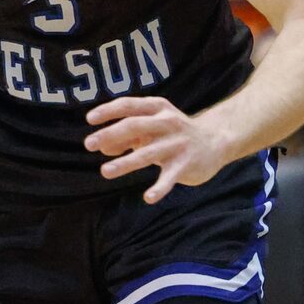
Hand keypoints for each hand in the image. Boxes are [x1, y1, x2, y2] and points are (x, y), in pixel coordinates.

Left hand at [84, 96, 230, 202]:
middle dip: (110, 134)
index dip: (108, 111)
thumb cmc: (173, 133)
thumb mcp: (151, 128)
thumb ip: (127, 137)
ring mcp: (177, 144)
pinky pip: (170, 178)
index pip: (128, 106)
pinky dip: (159, 188)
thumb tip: (102, 147)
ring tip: (105, 171)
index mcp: (157, 108)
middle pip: (134, 126)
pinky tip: (148, 198)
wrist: (215, 141)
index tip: (89, 119)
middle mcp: (167, 123)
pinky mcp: (185, 164)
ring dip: (124, 162)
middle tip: (88, 144)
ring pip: (147, 153)